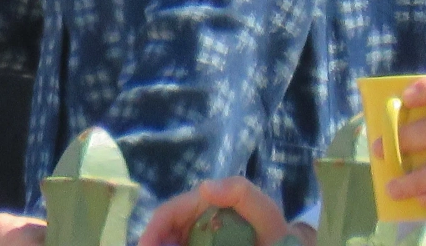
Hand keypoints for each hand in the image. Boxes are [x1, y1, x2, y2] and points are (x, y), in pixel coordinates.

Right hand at [139, 178, 309, 245]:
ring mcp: (195, 238)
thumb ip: (240, 193)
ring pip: (170, 243)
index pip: (167, 213)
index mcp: (202, 202)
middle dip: (155, 244)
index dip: (152, 231)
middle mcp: (192, 221)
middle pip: (162, 234)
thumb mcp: (263, 210)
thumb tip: (206, 186)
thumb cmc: (273, 229)